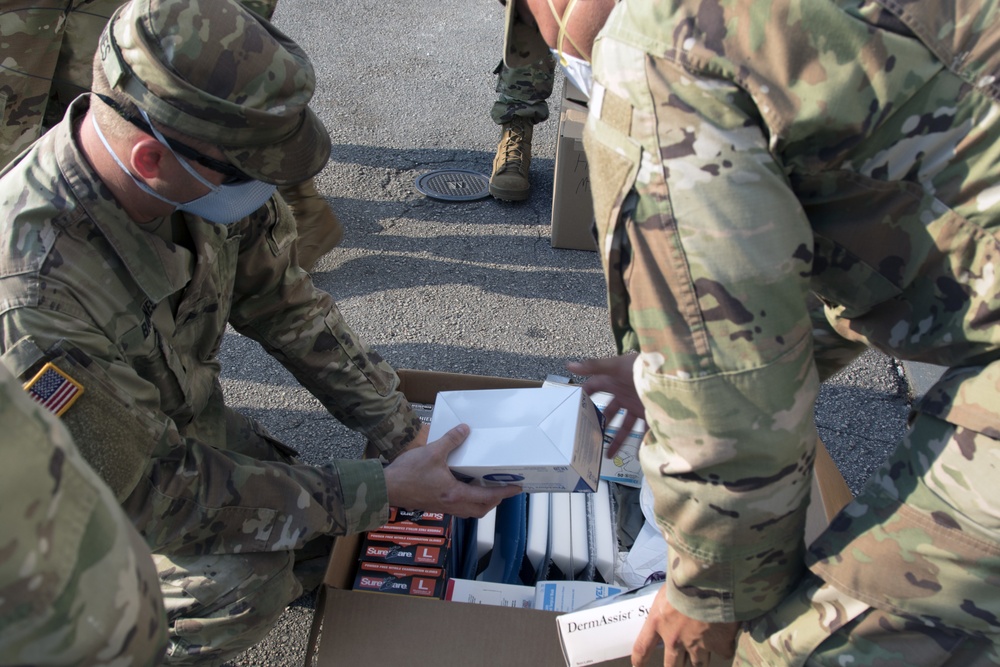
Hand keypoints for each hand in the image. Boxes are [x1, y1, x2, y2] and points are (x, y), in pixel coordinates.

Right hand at [383, 424, 520, 517]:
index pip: (487, 496)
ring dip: (481, 502)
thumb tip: (465, 429)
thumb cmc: (407, 474)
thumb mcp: (432, 452)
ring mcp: (443, 507)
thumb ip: (451, 440)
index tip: (516, 489)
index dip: (504, 493)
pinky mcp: (435, 505)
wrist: (385, 488)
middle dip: (495, 501)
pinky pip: (458, 507)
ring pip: (469, 510)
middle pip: (481, 509)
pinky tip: (463, 486)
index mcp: (455, 494)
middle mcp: (452, 504)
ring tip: (487, 489)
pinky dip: (467, 500)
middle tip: (503, 489)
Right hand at [566, 353, 646, 457]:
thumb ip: (593, 367)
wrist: (668, 372)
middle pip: (609, 412)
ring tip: (607, 455)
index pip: (594, 389)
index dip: (584, 398)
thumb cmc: (639, 366)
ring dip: (616, 439)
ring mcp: (636, 405)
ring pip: (624, 426)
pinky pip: (643, 432)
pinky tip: (634, 456)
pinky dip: (640, 444)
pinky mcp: (650, 413)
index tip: (572, 412)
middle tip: (589, 440)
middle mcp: (624, 395)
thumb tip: (570, 365)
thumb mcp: (615, 366)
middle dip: (599, 425)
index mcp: (613, 382)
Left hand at [632, 586, 739, 666]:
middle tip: (676, 666)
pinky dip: (724, 647)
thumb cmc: (687, 578)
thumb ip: (669, 604)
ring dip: (699, 660)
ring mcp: (697, 645)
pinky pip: (722, 653)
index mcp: (658, 622)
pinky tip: (728, 639)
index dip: (639, 660)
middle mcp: (675, 639)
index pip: (642, 647)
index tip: (638, 666)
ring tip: (702, 656)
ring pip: (697, 665)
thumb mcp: (669, 588)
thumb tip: (673, 607)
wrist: (712, 581)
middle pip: (671, 665)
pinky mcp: (719, 646)